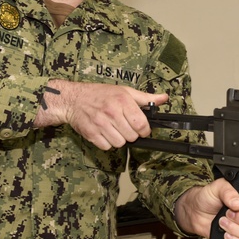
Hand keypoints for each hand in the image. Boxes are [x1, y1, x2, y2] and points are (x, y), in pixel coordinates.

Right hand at [34, 79, 167, 149]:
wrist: (73, 99)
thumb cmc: (100, 94)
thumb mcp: (124, 91)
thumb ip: (145, 97)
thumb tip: (164, 98)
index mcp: (123, 101)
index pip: (141, 125)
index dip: (145, 131)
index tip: (142, 129)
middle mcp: (112, 113)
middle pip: (132, 136)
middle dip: (132, 134)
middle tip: (126, 127)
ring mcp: (100, 124)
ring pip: (120, 144)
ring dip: (120, 139)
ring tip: (115, 129)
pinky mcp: (91, 134)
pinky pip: (107, 147)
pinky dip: (108, 143)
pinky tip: (105, 133)